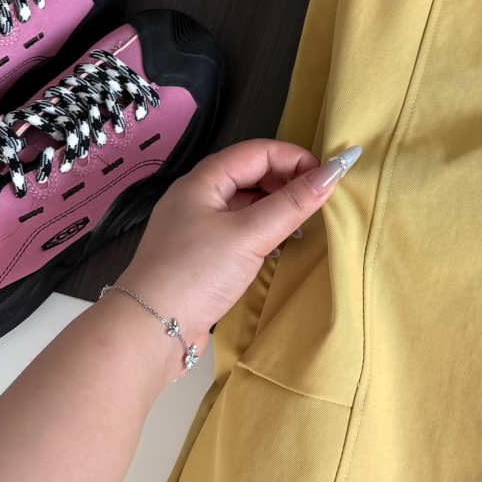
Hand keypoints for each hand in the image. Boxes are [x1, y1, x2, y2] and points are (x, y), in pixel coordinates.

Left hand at [113, 139, 360, 369]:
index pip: (258, 152)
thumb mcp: (250, 234)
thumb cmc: (193, 275)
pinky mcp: (200, 255)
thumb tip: (331, 173)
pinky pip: (238, 229)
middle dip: (286, 182)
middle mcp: (197, 198)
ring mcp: (196, 227)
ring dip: (275, 208)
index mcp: (203, 181)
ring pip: (245, 203)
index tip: (325, 176)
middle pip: (251, 174)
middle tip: (314, 202)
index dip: (294, 158)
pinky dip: (262, 231)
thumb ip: (292, 203)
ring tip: (298, 225)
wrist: (149, 330)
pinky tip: (274, 247)